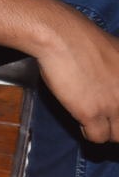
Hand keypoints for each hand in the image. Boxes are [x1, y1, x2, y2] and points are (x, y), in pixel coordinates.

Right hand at [35, 13, 118, 144]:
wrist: (63, 37)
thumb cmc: (86, 41)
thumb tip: (116, 85)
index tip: (114, 110)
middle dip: (117, 123)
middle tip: (106, 118)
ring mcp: (115, 105)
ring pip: (117, 135)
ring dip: (106, 130)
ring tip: (94, 120)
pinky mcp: (92, 113)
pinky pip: (98, 138)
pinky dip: (89, 133)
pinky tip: (83, 121)